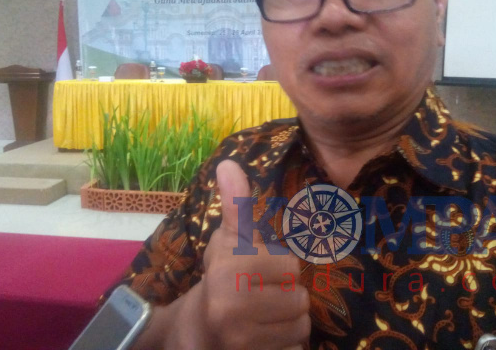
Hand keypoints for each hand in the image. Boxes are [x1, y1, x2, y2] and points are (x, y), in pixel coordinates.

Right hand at [168, 160, 309, 349]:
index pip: (291, 268)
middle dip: (286, 299)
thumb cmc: (219, 279)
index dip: (279, 270)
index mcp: (230, 270)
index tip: (259, 274)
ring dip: (288, 326)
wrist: (195, 333)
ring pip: (300, 330)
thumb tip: (228, 163)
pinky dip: (284, 347)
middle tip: (262, 299)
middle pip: (300, 301)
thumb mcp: (226, 241)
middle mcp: (234, 308)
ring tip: (264, 320)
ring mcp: (242, 342)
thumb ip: (235, 205)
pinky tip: (264, 340)